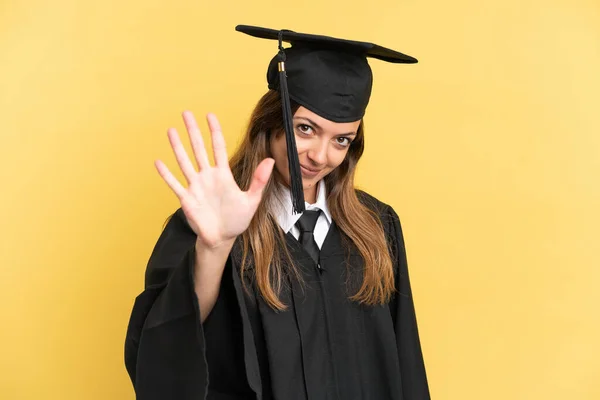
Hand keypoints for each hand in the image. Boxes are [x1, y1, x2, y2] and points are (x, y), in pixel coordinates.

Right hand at [155, 111, 274, 248]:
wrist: (222, 238)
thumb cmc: (237, 220)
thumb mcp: (252, 200)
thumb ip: (259, 180)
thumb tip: (270, 161)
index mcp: (223, 174)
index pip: (218, 147)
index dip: (214, 131)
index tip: (210, 115)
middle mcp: (208, 176)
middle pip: (198, 149)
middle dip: (193, 131)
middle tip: (186, 113)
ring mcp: (196, 186)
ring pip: (185, 162)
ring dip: (177, 147)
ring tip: (171, 130)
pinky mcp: (187, 199)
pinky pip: (175, 184)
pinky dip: (166, 174)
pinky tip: (159, 162)